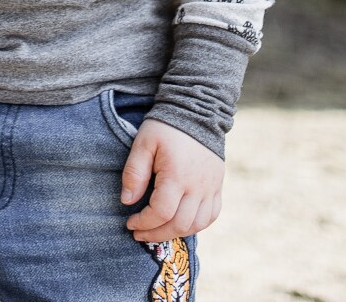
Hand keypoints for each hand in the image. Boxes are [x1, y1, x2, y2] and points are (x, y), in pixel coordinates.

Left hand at [121, 118, 223, 241]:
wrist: (197, 111)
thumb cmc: (166, 127)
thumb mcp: (143, 143)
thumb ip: (134, 172)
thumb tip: (128, 201)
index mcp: (177, 175)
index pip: (161, 212)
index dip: (144, 223)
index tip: (130, 223)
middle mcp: (198, 185)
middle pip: (180, 224)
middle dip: (157, 234)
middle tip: (140, 233)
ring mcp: (211, 187)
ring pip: (198, 224)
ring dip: (176, 232)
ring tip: (158, 230)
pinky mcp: (217, 185)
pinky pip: (212, 215)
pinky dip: (197, 225)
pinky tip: (180, 223)